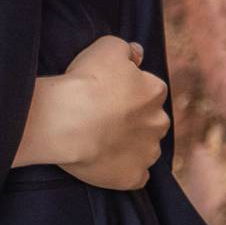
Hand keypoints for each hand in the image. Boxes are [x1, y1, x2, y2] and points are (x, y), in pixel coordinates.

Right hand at [59, 36, 169, 190]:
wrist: (67, 121)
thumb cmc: (85, 82)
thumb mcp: (105, 48)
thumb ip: (125, 48)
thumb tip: (137, 53)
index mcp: (154, 91)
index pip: (150, 90)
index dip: (130, 92)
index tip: (110, 95)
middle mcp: (158, 122)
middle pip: (152, 120)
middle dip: (136, 120)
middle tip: (106, 118)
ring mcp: (147, 153)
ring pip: (146, 149)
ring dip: (132, 146)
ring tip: (103, 141)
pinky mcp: (133, 176)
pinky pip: (137, 176)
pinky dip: (126, 171)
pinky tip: (108, 164)